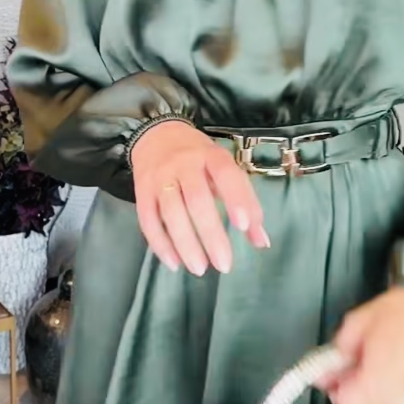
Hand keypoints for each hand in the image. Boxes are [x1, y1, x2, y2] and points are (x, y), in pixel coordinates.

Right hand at [131, 121, 268, 274]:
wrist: (156, 135)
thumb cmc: (199, 158)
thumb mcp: (225, 169)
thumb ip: (245, 201)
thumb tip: (261, 241)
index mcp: (211, 155)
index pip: (225, 174)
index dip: (235, 198)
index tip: (244, 226)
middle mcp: (184, 164)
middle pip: (197, 200)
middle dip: (211, 234)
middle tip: (224, 265)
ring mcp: (160, 177)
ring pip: (171, 213)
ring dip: (185, 244)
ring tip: (200, 269)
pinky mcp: (141, 191)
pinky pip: (148, 220)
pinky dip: (160, 244)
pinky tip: (174, 263)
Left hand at [315, 286, 403, 403]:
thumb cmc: (394, 311)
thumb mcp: (356, 323)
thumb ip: (336, 353)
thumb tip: (319, 377)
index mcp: (380, 370)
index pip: (350, 403)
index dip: (337, 393)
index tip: (333, 379)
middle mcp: (400, 390)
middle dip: (351, 399)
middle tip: (347, 377)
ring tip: (367, 379)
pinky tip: (385, 385)